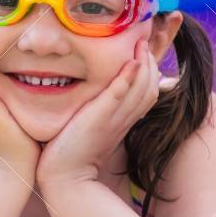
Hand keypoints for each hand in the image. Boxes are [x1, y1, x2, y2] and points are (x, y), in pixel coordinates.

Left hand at [36, 38, 160, 191]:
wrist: (63, 178)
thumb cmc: (72, 153)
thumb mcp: (92, 128)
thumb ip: (100, 112)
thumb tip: (98, 97)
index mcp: (123, 121)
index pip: (149, 92)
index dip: (151, 70)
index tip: (144, 50)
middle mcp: (123, 119)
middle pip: (150, 87)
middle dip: (152, 61)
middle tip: (145, 39)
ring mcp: (113, 120)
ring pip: (141, 90)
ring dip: (145, 64)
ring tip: (141, 43)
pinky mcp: (99, 120)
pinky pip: (118, 97)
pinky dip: (127, 80)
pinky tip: (132, 63)